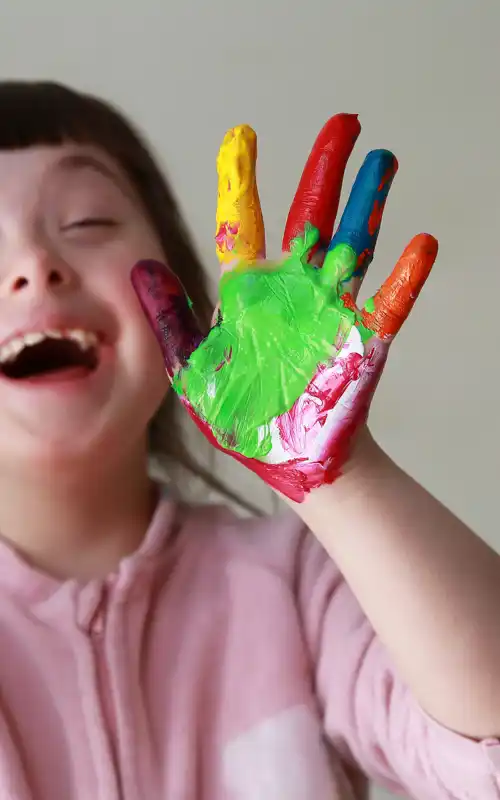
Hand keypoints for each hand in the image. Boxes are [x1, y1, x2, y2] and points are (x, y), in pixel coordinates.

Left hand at [131, 115, 437, 502]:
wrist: (289, 459)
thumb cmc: (242, 418)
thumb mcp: (192, 371)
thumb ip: (171, 321)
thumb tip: (143, 267)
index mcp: (249, 295)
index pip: (243, 224)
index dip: (241, 179)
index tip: (241, 135)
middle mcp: (293, 292)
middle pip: (311, 217)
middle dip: (325, 170)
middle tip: (343, 122)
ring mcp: (330, 312)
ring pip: (353, 245)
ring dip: (368, 204)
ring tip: (383, 161)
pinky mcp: (361, 341)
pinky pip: (388, 304)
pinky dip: (404, 277)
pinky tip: (421, 244)